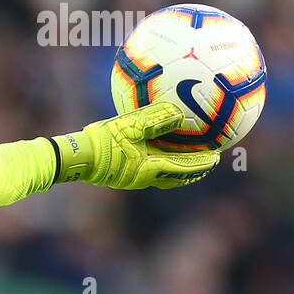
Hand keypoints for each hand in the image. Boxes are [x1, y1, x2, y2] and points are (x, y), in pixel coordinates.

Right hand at [49, 101, 219, 189]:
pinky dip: (163, 163)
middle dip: (193, 171)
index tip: (216, 159)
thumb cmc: (101, 141)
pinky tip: (157, 152)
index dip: (201, 164)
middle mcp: (145, 177)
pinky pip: (150, 169)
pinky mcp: (124, 174)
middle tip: (208, 163)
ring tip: (188, 161)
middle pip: (176, 177)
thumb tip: (178, 115)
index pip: (182, 168)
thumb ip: (154, 120)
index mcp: (149, 168)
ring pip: (164, 176)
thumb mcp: (129, 126)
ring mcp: (133, 178)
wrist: (76, 158)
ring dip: (179, 169)